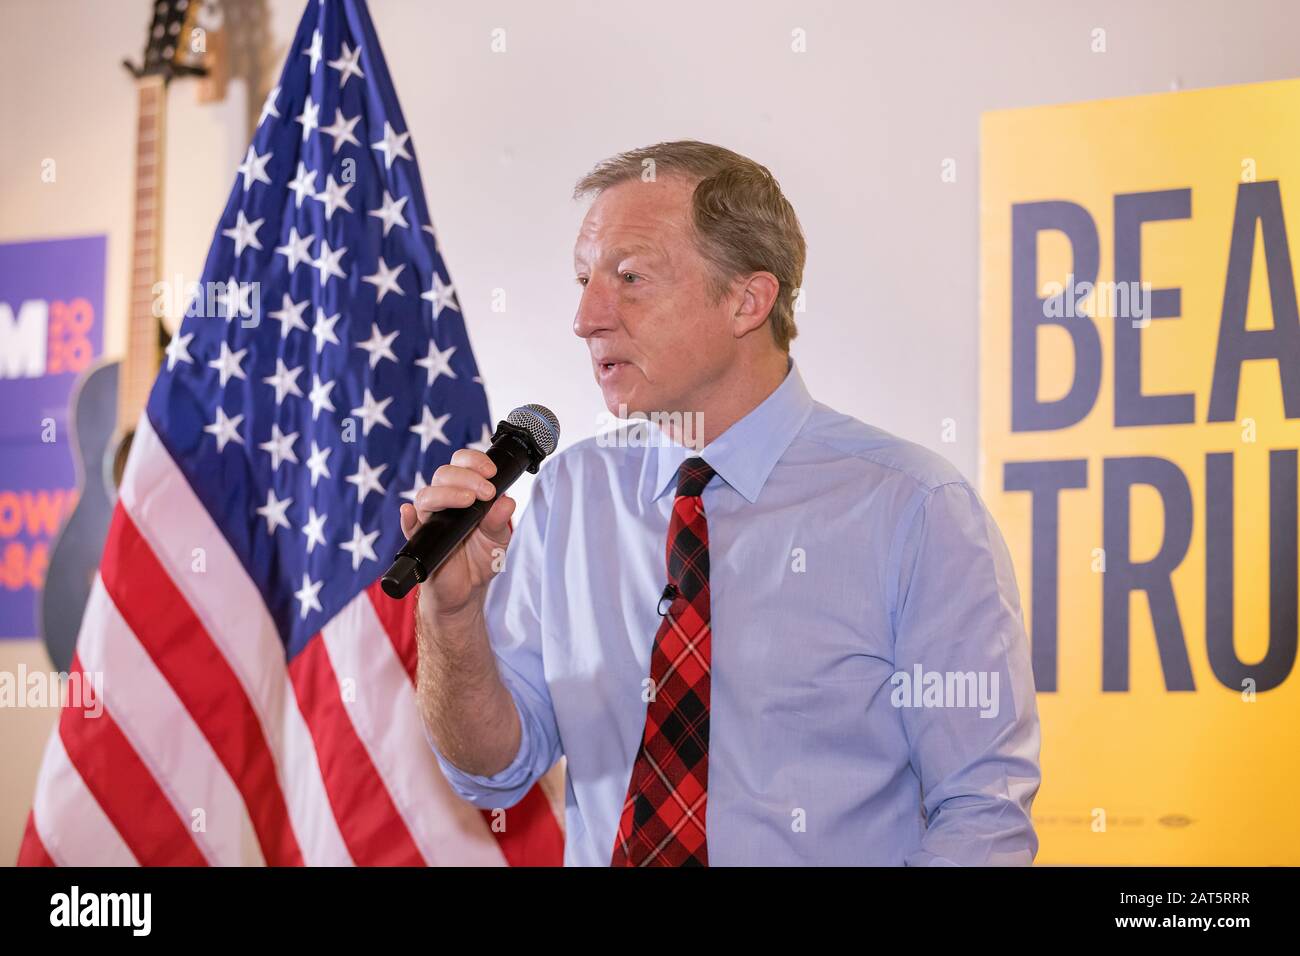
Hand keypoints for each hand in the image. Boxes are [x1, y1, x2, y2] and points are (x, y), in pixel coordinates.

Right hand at [399, 448, 515, 619]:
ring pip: (426, 495)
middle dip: (467, 477)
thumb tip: (506, 501)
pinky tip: (409, 513)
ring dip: (446, 493)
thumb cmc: (480, 558)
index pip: (462, 465)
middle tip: (486, 492)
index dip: (474, 461)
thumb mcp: (498, 540)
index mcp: (463, 493)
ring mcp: (429, 519)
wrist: (467, 590)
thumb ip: (500, 521)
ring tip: (467, 501)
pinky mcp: (419, 540)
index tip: (491, 472)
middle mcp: (444, 501)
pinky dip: (408, 518)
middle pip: (443, 474)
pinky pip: (408, 526)